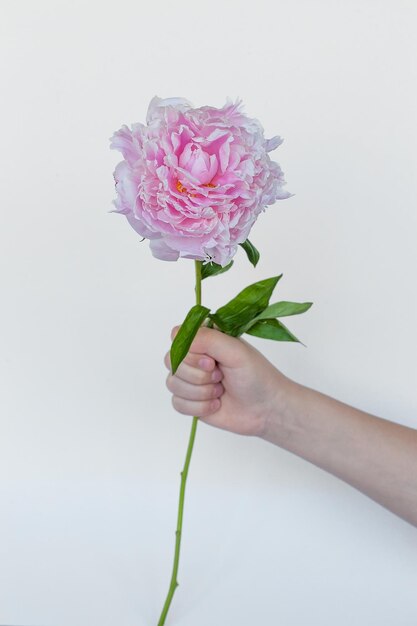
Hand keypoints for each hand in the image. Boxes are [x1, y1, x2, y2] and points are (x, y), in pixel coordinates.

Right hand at [164, 326, 290, 436]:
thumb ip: (207, 339)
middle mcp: (195, 358)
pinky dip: (198, 407)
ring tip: (220, 391)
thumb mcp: (235, 351)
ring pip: (172, 384)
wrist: (265, 410)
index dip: (189, 352)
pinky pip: (177, 403)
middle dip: (198, 375)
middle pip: (171, 362)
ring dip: (200, 391)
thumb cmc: (256, 376)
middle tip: (221, 376)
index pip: (177, 338)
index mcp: (205, 340)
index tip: (210, 361)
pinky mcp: (190, 401)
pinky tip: (216, 404)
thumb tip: (177, 335)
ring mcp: (191, 380)